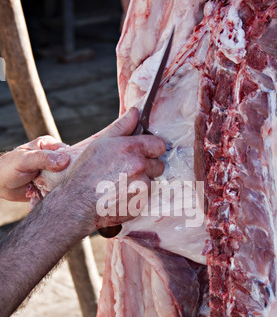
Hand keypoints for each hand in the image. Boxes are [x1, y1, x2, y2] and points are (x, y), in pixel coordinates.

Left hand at [0, 136, 69, 201]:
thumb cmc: (8, 168)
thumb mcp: (25, 160)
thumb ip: (44, 158)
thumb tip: (65, 160)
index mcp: (50, 146)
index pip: (68, 152)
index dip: (71, 162)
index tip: (63, 171)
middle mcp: (54, 159)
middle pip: (69, 168)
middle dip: (63, 178)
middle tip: (49, 183)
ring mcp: (53, 173)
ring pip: (65, 181)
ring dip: (56, 188)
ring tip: (42, 189)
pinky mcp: (51, 186)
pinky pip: (58, 191)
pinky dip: (52, 195)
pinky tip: (40, 195)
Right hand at [61, 107, 165, 235]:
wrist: (76, 204)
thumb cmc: (84, 173)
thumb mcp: (99, 144)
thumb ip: (121, 127)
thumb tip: (136, 112)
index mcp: (131, 148)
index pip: (159, 145)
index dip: (152, 149)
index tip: (143, 153)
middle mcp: (139, 166)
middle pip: (159, 165)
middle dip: (148, 167)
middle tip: (128, 171)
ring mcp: (141, 186)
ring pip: (152, 182)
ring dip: (142, 183)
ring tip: (121, 185)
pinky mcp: (141, 203)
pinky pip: (145, 197)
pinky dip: (136, 197)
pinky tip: (121, 196)